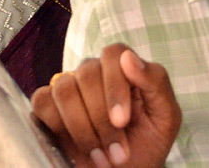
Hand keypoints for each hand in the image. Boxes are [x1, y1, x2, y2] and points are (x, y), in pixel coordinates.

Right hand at [31, 45, 179, 167]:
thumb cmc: (147, 143)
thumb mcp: (165, 117)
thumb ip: (156, 82)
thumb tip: (129, 57)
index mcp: (123, 68)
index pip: (113, 53)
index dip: (115, 86)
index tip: (122, 121)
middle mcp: (94, 71)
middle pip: (87, 74)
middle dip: (102, 120)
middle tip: (117, 152)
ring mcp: (69, 87)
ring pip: (64, 89)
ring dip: (82, 129)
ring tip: (100, 156)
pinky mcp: (48, 106)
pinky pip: (42, 101)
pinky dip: (58, 127)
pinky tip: (75, 147)